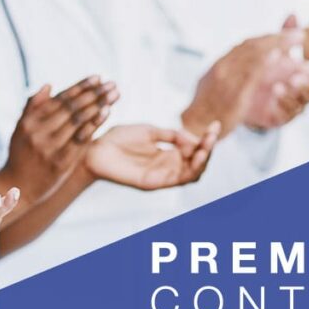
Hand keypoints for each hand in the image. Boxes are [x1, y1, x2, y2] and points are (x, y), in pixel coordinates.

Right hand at [0, 76, 118, 206]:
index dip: (80, 87)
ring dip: (98, 104)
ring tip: (114, 94)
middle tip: (111, 84)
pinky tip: (106, 112)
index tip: (97, 77)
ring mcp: (50, 147)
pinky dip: (95, 124)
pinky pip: (81, 139)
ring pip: (78, 120)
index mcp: (30, 121)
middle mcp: (39, 132)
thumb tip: (49, 85)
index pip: (60, 99)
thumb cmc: (21, 155)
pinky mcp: (61, 162)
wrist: (18, 187)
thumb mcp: (20, 129)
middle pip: (71, 108)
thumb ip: (33, 107)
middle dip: (93, 93)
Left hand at [84, 123, 218, 190]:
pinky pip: (178, 179)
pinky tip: (195, 153)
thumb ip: (171, 135)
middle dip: (209, 148)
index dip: (206, 140)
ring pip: (193, 174)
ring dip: (204, 159)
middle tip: (213, 133)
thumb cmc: (116, 140)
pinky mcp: (153, 183)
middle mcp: (167, 167)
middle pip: (198, 164)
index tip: (215, 125)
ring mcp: (161, 176)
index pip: (194, 151)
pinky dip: (190, 168)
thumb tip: (193, 137)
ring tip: (207, 143)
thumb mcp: (149, 131)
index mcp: (166, 155)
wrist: (93, 149)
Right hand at [182, 29, 303, 136]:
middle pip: (253, 45)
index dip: (266, 38)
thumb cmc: (205, 112)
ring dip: (278, 44)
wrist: (193, 127)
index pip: (245, 45)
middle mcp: (223, 66)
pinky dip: (266, 61)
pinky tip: (279, 55)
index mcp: (219, 65)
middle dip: (277, 37)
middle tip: (297, 33)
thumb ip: (224, 78)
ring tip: (297, 40)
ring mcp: (228, 77)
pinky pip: (252, 71)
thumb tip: (232, 72)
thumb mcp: (211, 89)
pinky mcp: (234, 91)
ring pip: (255, 53)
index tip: (282, 35)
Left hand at [244, 16, 308, 129]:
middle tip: (294, 78)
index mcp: (304, 78)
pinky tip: (271, 98)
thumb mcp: (273, 51)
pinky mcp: (280, 117)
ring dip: (291, 95)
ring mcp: (292, 106)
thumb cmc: (264, 69)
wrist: (241, 92)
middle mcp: (301, 93)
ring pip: (300, 105)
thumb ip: (284, 35)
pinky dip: (281, 106)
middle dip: (305, 85)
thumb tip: (292, 14)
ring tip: (277, 86)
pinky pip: (286, 115)